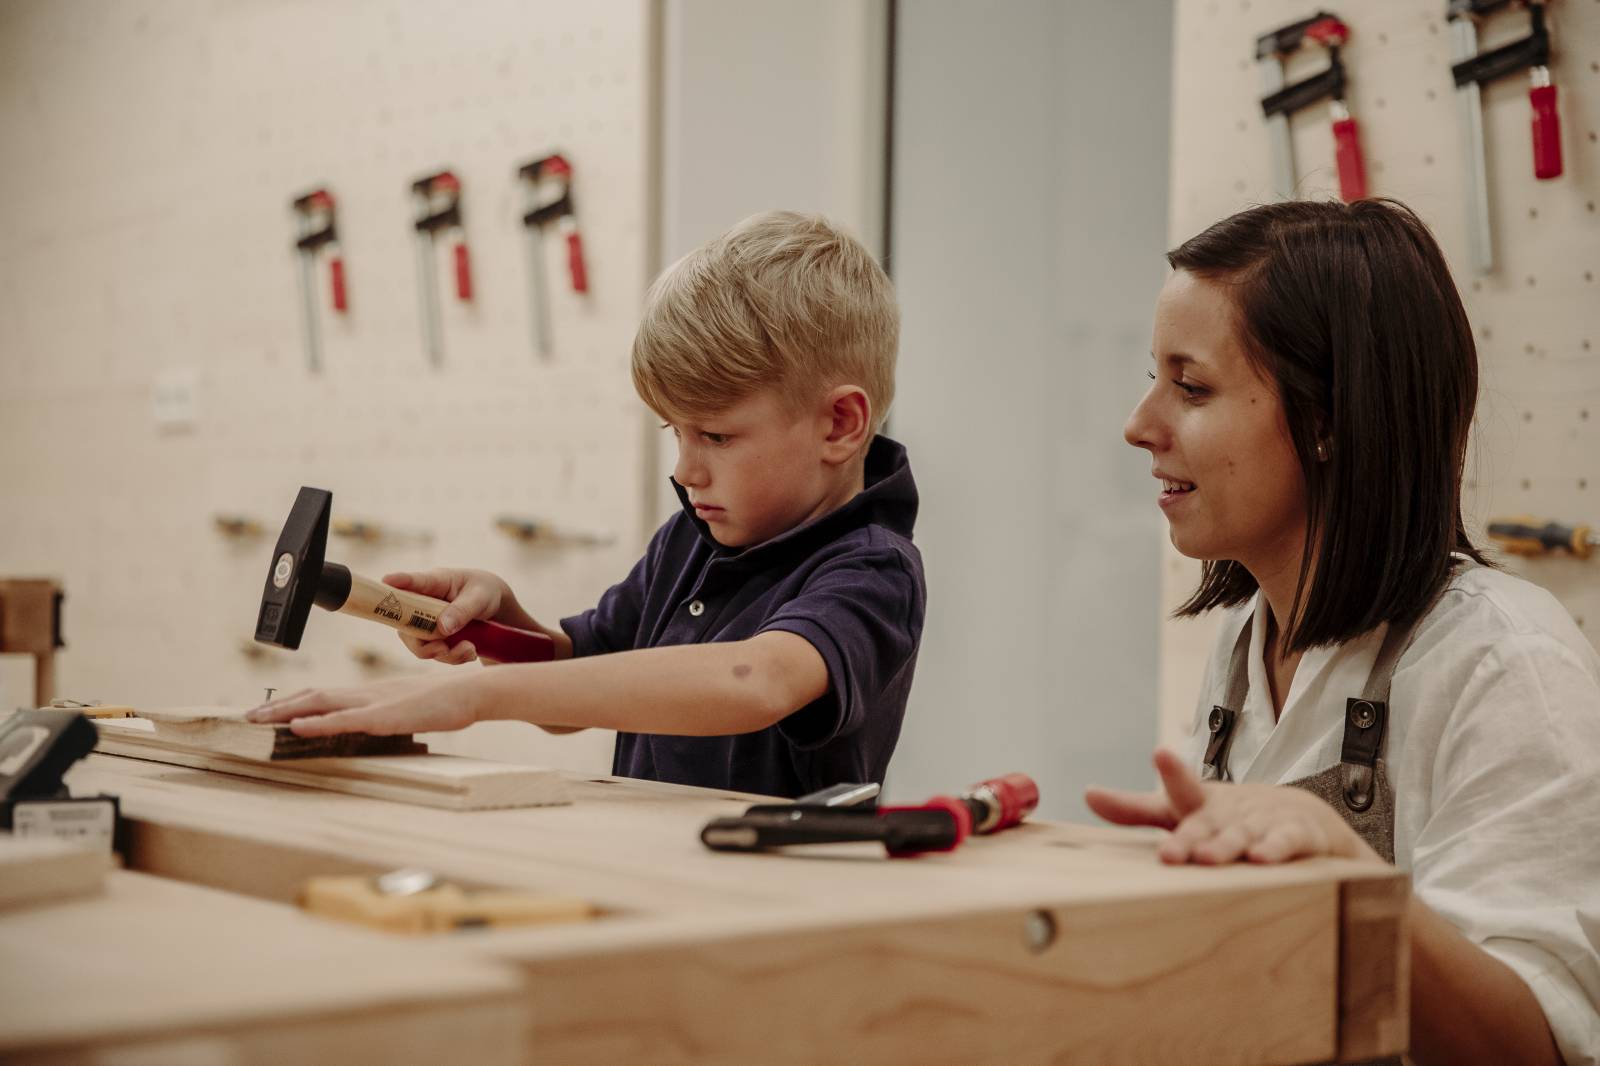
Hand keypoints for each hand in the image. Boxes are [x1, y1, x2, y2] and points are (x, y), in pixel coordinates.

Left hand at [243, 674, 480, 736]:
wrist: (475, 691)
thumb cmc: (450, 701)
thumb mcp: (413, 709)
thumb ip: (391, 714)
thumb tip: (376, 724)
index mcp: (372, 694)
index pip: (325, 696)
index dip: (295, 702)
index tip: (269, 711)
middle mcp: (367, 694)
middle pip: (314, 696)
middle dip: (278, 707)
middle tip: (246, 717)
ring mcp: (376, 703)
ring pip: (322, 704)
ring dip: (286, 712)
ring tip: (258, 720)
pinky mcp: (387, 715)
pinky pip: (346, 720)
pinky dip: (319, 723)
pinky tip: (298, 726)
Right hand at [383, 568, 522, 665]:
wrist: (495, 607)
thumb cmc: (484, 592)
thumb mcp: (480, 598)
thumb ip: (463, 611)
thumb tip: (442, 628)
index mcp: (435, 582)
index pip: (414, 580)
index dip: (399, 582)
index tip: (387, 579)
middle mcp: (423, 601)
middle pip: (405, 624)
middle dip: (424, 644)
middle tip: (444, 649)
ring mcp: (424, 621)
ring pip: (420, 645)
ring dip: (445, 654)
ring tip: (470, 649)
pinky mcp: (432, 637)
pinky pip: (435, 654)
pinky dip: (453, 657)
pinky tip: (471, 651)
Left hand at [1084, 748, 1377, 864]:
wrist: (1300, 816)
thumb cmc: (1226, 817)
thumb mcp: (1181, 811)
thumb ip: (1135, 808)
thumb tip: (1087, 794)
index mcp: (1200, 804)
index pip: (1181, 788)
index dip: (1171, 772)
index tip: (1159, 753)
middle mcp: (1229, 811)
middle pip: (1206, 823)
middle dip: (1188, 838)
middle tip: (1168, 854)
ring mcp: (1262, 822)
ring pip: (1241, 836)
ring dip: (1224, 847)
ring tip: (1205, 858)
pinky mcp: (1295, 835)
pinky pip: (1285, 843)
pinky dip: (1276, 850)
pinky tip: (1262, 859)